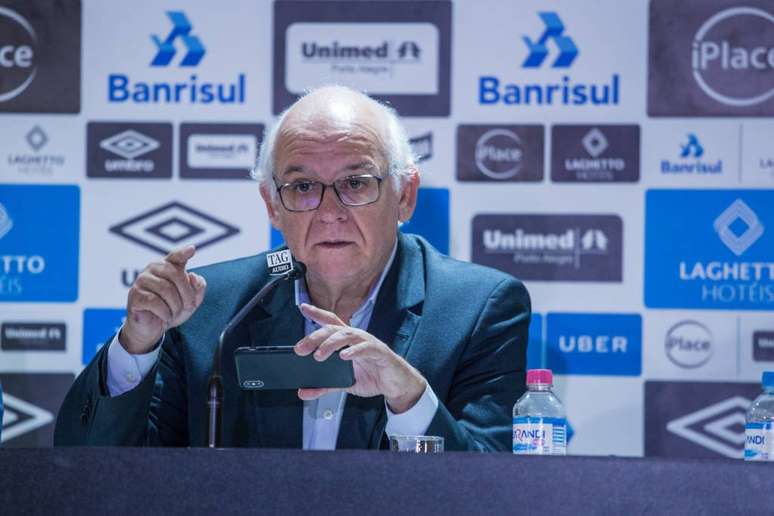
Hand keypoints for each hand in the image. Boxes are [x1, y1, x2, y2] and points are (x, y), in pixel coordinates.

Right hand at [120, 245, 206, 353]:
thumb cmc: (172, 310)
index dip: (183, 253)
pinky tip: (165, 317)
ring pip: (166, 289)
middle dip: (187, 294)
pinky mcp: (134, 295)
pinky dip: (165, 313)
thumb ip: (198, 287)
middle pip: (176, 274)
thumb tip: (192, 275)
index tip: (192, 249)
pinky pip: (154, 301)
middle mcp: (152, 269)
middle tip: (189, 307)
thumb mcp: (191, 301)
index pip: (175, 256)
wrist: (154, 329)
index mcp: (167, 267)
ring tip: (174, 313)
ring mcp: (141, 281)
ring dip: (176, 306)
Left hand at [294, 303, 425, 413]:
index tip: (303, 307)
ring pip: (347, 335)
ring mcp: (368, 343)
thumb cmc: (373, 376)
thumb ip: (324, 386)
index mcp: (347, 341)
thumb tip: (303, 392)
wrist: (397, 385)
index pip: (331, 322)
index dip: (317, 314)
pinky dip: (354, 351)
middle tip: (301, 349)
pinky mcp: (380, 352)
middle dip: (315, 337)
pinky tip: (344, 356)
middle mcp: (357, 337)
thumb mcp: (344, 383)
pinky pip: (366, 348)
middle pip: (333, 329)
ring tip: (319, 355)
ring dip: (331, 344)